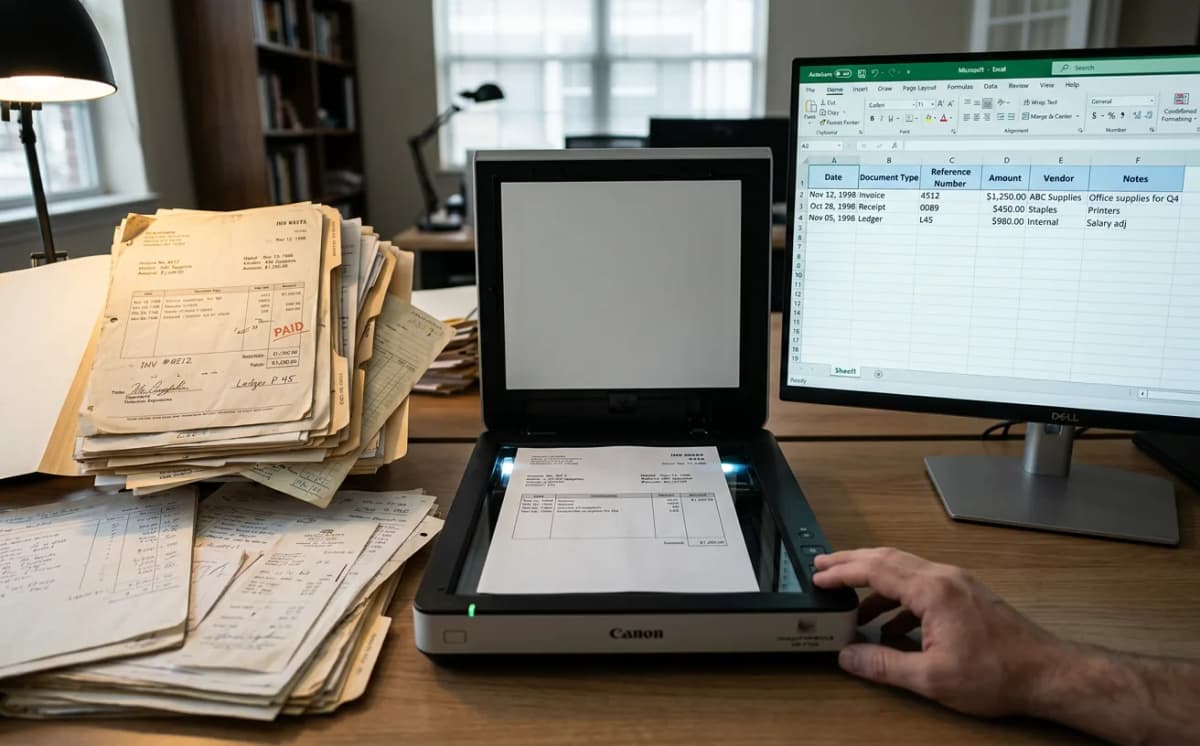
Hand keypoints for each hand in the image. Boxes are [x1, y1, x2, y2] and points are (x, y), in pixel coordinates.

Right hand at [812, 547, 1064, 716]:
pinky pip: (921, 582)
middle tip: (822, 566)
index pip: (874, 570)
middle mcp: (944, 577)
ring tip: (850, 597)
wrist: (1047, 673)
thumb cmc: (998, 674)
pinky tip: (890, 622)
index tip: (818, 576)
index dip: (842, 572)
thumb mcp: (932, 677)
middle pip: (886, 558)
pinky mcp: (966, 593)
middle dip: (851, 562)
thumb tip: (848, 657)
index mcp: (932, 591)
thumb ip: (884, 664)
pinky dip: (897, 594)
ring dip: (873, 579)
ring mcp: (957, 582)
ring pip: (904, 568)